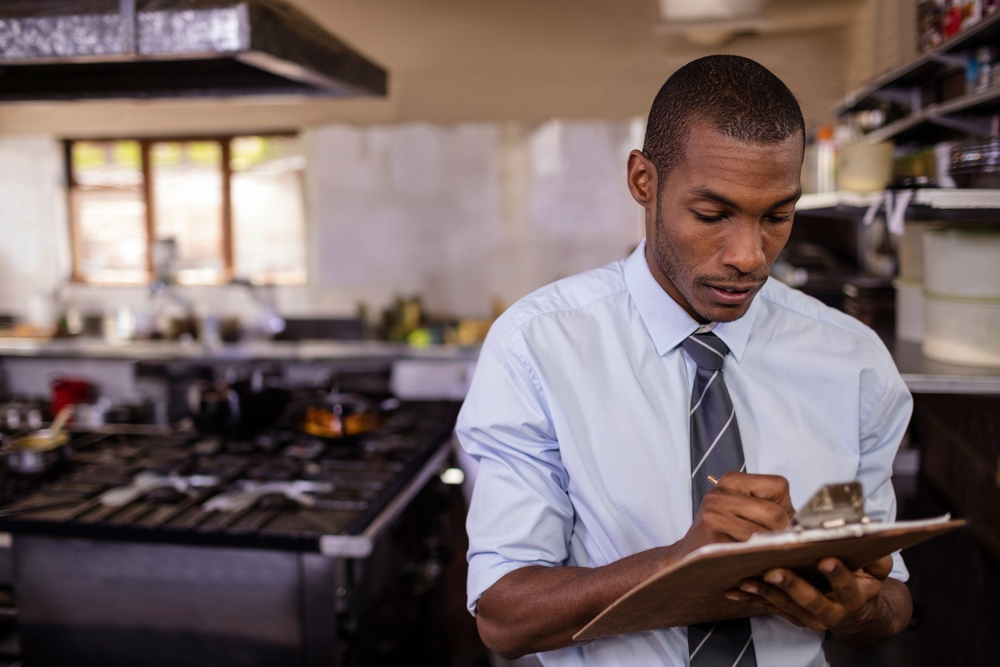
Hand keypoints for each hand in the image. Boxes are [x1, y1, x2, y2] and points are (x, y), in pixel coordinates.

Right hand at [679, 472, 794, 554]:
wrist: (688, 559)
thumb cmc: (724, 535)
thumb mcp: (743, 511)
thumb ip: (774, 508)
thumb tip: (813, 521)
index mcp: (732, 480)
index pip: (779, 486)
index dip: (785, 507)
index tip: (776, 523)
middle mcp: (720, 493)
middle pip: (775, 514)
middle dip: (782, 534)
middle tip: (774, 546)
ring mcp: (714, 514)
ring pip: (765, 535)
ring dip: (770, 550)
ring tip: (761, 555)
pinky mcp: (712, 538)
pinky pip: (750, 550)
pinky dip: (757, 560)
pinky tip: (751, 562)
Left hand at [725, 555, 893, 632]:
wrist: (857, 613)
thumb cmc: (862, 581)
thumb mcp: (877, 570)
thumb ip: (877, 557)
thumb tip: (872, 537)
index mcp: (853, 597)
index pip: (846, 586)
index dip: (837, 574)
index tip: (825, 559)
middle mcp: (831, 611)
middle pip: (810, 600)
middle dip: (791, 585)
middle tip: (773, 571)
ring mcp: (809, 616)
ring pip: (785, 606)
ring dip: (764, 593)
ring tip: (747, 580)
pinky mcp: (792, 615)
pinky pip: (769, 608)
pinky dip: (751, 600)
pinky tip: (734, 590)